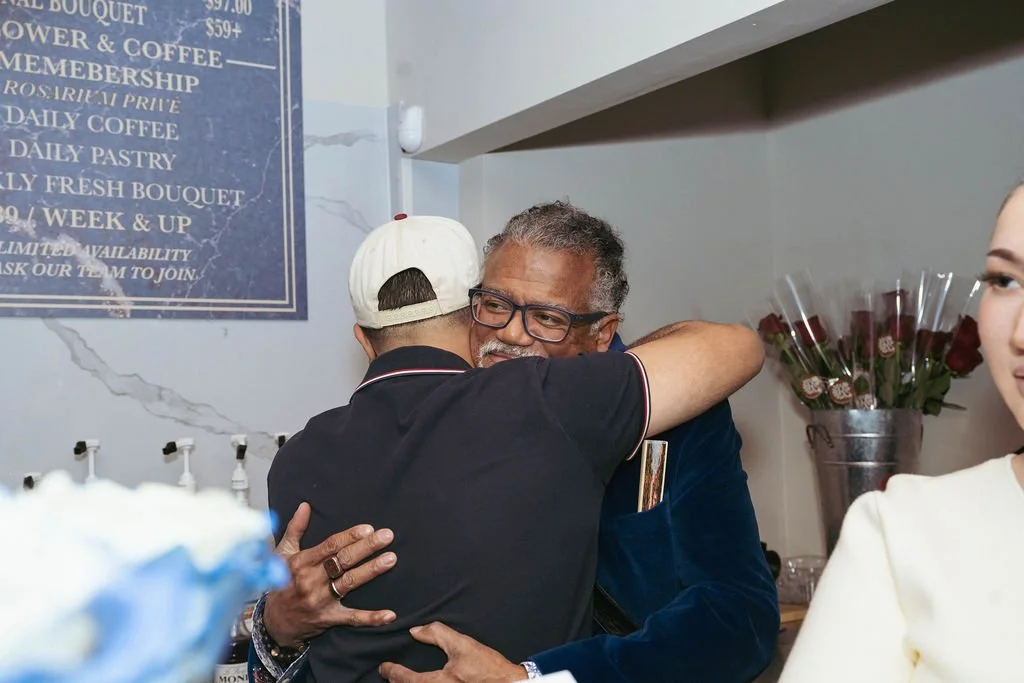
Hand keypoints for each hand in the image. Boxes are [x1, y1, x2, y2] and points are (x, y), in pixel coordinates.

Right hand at [263, 502, 398, 647]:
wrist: (272, 622)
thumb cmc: (280, 583)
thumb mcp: (282, 554)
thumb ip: (295, 528)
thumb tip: (305, 506)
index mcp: (301, 563)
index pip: (329, 546)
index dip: (349, 537)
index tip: (368, 528)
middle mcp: (311, 581)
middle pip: (343, 561)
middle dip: (366, 547)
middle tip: (387, 536)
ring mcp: (321, 601)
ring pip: (350, 583)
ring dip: (371, 571)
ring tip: (390, 559)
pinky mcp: (329, 618)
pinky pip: (352, 618)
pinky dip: (371, 618)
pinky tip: (389, 614)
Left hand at [378, 622, 527, 682]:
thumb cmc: (489, 669)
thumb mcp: (463, 645)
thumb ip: (438, 635)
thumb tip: (416, 631)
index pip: (405, 679)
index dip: (392, 671)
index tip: (385, 666)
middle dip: (397, 682)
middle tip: (389, 674)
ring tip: (403, 679)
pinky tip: (425, 681)